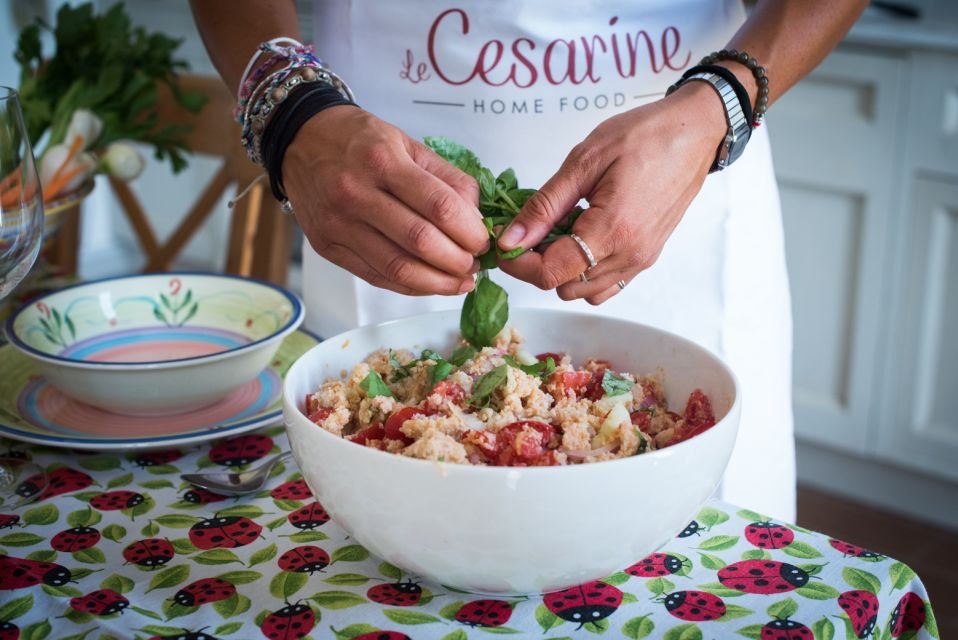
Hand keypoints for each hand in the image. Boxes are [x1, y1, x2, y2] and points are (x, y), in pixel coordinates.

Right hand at [283, 106, 489, 294]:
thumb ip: (447, 178)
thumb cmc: (358, 139)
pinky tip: (430, 283)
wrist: (299, 139)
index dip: (469, 231)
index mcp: (383, 161)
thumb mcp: (407, 142)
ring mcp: (339, 224)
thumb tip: (476, 219)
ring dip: (438, 283)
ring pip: (398, 268)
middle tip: (474, 264)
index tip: (484, 242)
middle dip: (458, 261)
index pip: (439, 206)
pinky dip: (410, 286)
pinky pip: (377, 277)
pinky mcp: (327, 247)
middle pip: (421, 242)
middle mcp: (356, 194)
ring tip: (459, 281)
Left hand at [497, 83, 727, 303]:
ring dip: (562, 270)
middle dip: (538, 265)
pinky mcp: (647, 256)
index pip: (551, 273)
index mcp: (613, 231)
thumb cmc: (643, 136)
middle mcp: (630, 255)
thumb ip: (543, 207)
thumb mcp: (583, 162)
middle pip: (564, 287)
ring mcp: (641, 260)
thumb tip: (511, 240)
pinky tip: (581, 239)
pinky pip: (606, 284)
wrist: (694, 132)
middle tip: (531, 230)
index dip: (519, 263)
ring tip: (558, 230)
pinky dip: (585, 272)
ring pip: (584, 291)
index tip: (506, 241)